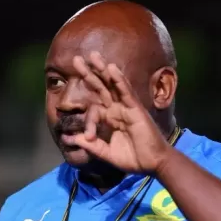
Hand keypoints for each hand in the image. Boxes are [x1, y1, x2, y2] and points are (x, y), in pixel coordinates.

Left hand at [67, 51, 172, 173]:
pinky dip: (119, 80)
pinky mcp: (136, 110)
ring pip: (113, 85)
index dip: (88, 122)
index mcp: (110, 118)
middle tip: (76, 59)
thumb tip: (69, 138)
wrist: (152, 164)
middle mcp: (117, 109)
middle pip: (101, 88)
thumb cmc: (133, 158)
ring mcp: (127, 107)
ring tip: (93, 55)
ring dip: (102, 70)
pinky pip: (126, 92)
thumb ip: (90, 145)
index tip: (88, 138)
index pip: (93, 110)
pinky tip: (111, 68)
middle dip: (89, 74)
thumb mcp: (106, 153)